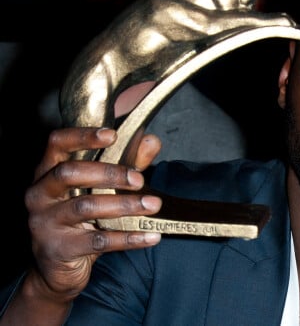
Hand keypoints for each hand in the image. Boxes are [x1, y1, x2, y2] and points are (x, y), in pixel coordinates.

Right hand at [7, 127, 162, 322]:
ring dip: (125, 205)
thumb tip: (151, 141)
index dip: (82, 136)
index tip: (112, 135)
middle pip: (70, 173)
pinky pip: (98, 240)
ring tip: (153, 205)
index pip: (57, 144)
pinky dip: (128, 238)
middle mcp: (40, 194)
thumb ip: (126, 163)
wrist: (56, 270)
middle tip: (139, 179)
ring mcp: (44, 223)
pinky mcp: (58, 249)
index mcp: (47, 172)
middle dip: (109, 173)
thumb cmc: (80, 221)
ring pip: (86, 207)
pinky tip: (152, 236)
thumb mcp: (101, 190)